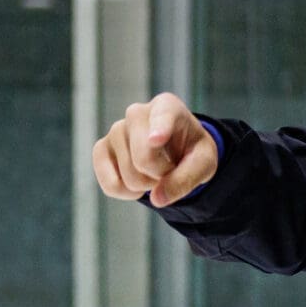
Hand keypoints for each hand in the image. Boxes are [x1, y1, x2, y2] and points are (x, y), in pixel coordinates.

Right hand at [92, 92, 219, 205]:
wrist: (176, 151)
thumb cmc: (192, 151)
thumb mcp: (204, 164)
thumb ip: (186, 179)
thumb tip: (157, 199)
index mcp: (168, 107)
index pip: (163, 117)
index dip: (159, 130)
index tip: (156, 140)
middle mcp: (136, 113)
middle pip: (144, 159)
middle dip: (161, 176)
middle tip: (171, 169)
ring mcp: (115, 129)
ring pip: (130, 176)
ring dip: (148, 185)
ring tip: (156, 170)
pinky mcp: (101, 149)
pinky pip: (110, 184)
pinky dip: (128, 193)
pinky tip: (138, 182)